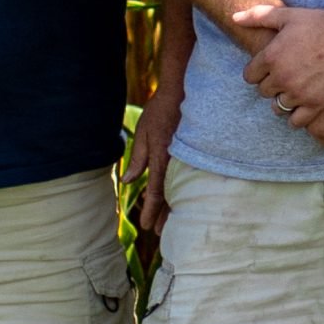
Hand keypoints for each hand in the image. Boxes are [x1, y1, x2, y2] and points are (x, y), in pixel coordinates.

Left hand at [127, 86, 181, 232]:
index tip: (147, 227)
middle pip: (171, 195)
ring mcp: (188, 158)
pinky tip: (185, 198)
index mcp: (162, 158)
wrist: (184, 90)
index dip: (152, 211)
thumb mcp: (144, 132)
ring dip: (176, 206)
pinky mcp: (195, 152)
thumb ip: (138, 158)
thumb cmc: (160, 110)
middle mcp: (176, 161)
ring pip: (182, 188)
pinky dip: (185, 190)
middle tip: (161, 233)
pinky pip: (189, 177)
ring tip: (172, 223)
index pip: (156, 191)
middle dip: (165, 215)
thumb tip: (128, 181)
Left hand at [235, 5, 323, 113]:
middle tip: (286, 77)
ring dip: (284, 100)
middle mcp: (281, 77)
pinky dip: (297, 116)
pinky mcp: (316, 104)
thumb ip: (257, 16)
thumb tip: (234, 18)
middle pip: (264, 92)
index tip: (270, 68)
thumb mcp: (286, 15)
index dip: (259, 72)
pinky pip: (296, 121)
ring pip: (278, 107)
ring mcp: (299, 93)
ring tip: (295, 91)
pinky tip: (304, 106)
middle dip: (272, 85)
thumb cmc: (319, 22)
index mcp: (270, 57)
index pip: (250, 76)